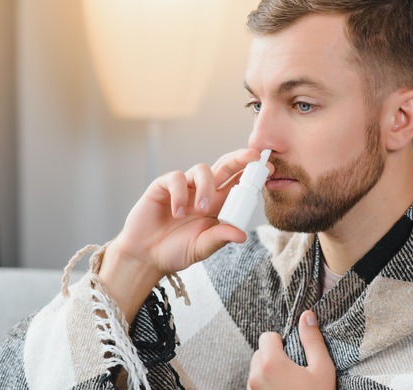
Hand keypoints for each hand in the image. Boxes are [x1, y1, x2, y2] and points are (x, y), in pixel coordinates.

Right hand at [98, 148, 270, 321]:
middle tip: (252, 156)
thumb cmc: (174, 251)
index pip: (237, 184)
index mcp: (217, 206)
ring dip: (206, 187)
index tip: (268, 168)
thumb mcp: (201, 248)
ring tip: (202, 209)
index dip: (251, 175)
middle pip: (225, 167)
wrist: (144, 256)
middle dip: (240, 159)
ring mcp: (184, 188)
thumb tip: (242, 235)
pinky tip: (177, 213)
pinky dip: (180, 194)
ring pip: (202, 169)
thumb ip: (219, 239)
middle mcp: (203, 192)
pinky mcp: (163, 186)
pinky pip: (176, 179)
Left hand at [247, 310, 335, 389]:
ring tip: (288, 384)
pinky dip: (266, 385)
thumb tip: (307, 315)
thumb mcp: (322, 369)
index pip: (266, 336)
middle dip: (274, 356)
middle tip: (293, 371)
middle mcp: (256, 376)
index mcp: (271, 363)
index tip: (293, 355)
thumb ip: (313, 340)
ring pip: (256, 369)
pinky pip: (255, 385)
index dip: (281, 341)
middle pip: (260, 352)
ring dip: (268, 371)